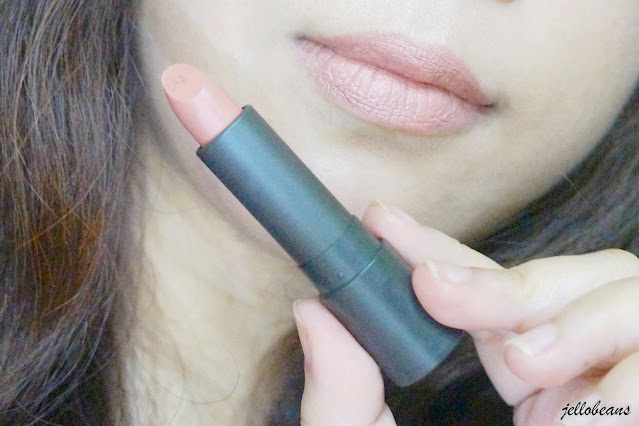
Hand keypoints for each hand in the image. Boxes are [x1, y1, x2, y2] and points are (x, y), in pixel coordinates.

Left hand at [293, 202, 638, 424]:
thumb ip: (344, 397)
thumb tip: (313, 312)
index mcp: (512, 361)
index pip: (474, 281)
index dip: (433, 247)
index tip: (378, 222)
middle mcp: (570, 359)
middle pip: (561, 274)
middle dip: (503, 284)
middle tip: (444, 301)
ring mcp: (619, 372)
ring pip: (624, 293)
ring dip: (573, 324)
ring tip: (527, 378)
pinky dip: (619, 387)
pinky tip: (579, 423)